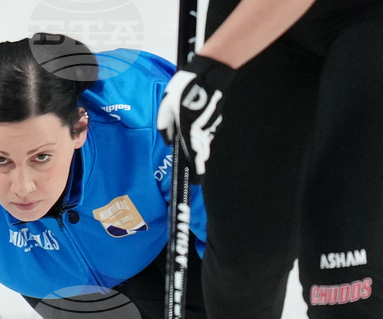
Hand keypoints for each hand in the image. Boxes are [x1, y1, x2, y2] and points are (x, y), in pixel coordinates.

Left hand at [157, 55, 235, 181]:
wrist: (210, 72)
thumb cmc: (187, 87)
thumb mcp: (167, 104)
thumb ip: (165, 125)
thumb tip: (168, 140)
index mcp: (188, 130)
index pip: (193, 156)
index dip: (195, 170)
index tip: (197, 181)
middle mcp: (202, 130)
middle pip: (201, 150)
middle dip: (196, 157)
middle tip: (194, 164)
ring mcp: (212, 124)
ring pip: (204, 138)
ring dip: (198, 138)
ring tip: (190, 128)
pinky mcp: (217, 117)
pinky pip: (208, 128)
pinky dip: (202, 127)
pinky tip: (197, 115)